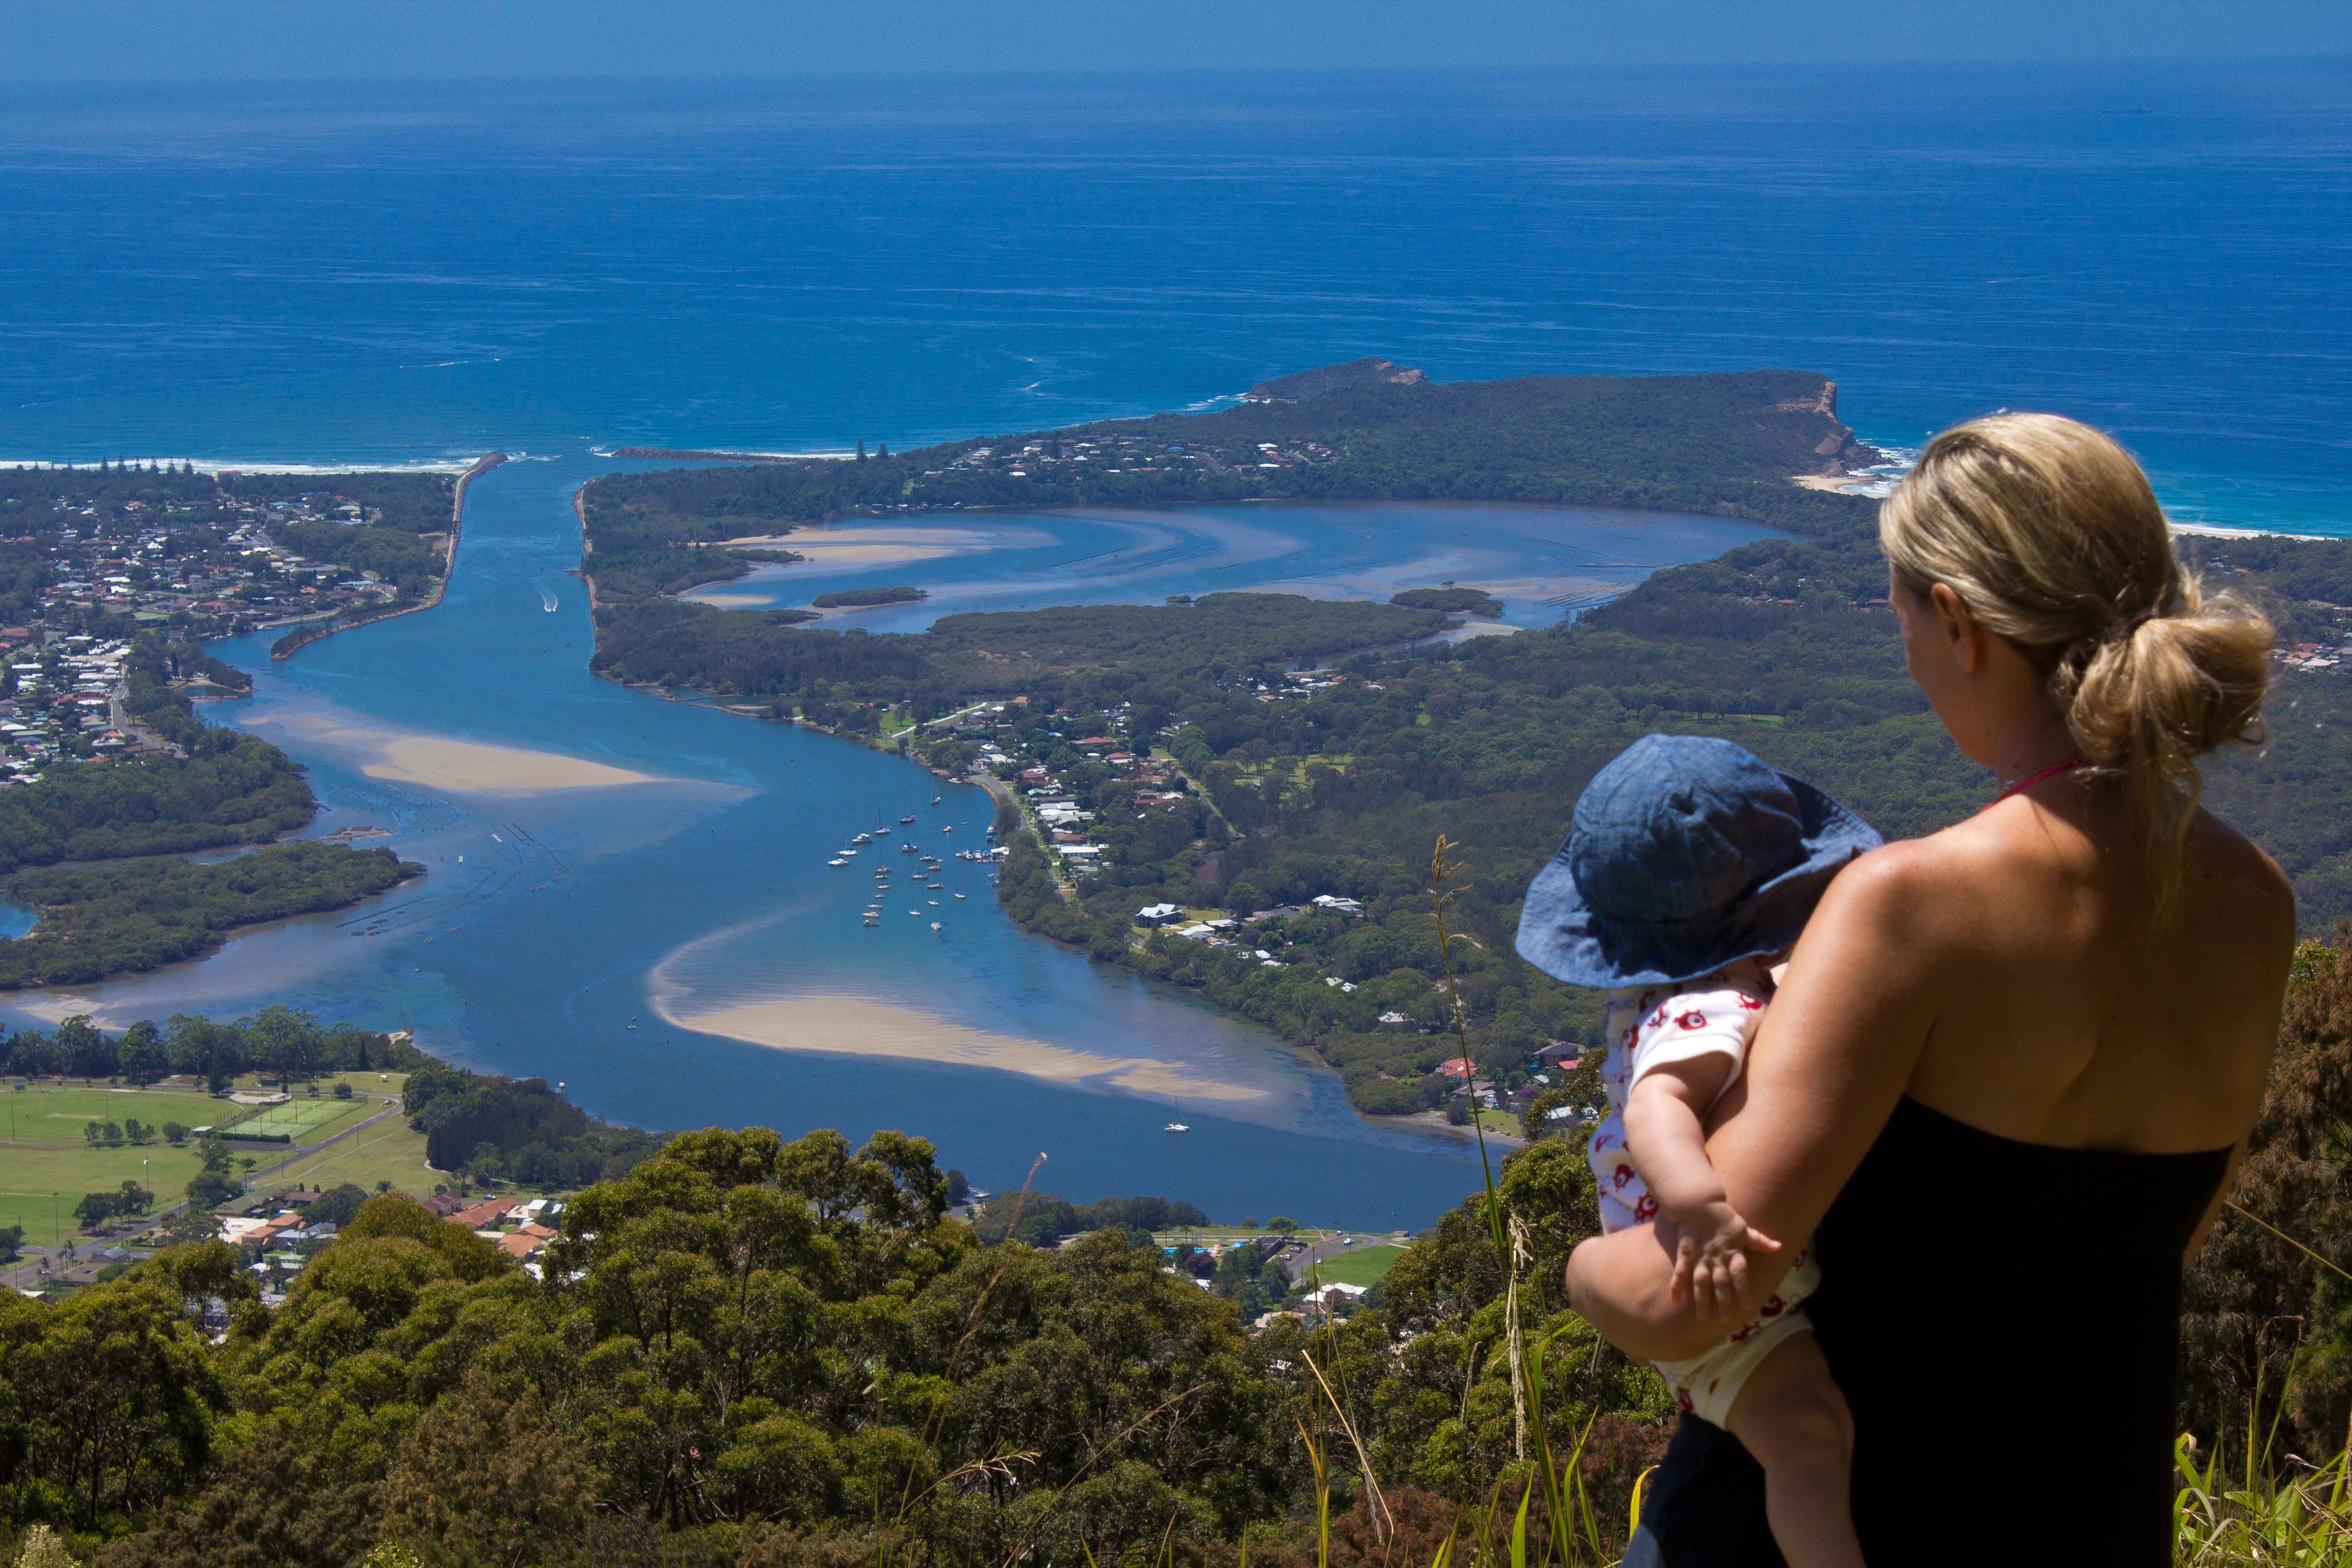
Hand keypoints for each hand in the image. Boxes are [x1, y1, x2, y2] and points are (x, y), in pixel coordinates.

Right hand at [1664, 1199, 1780, 1321]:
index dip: (1743, 1291)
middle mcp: (1717, 1258)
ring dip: (1702, 1300)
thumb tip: (1779, 1247)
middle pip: (1721, 1283)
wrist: (1700, 1203)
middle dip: (1724, 1302)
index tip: (1746, 1306)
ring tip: (1703, 1317)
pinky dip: (1677, 1287)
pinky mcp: (1685, 1255)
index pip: (1740, 1275)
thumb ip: (1760, 1241)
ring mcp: (1700, 1257)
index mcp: (1733, 1252)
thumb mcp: (1745, 1229)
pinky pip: (1680, 1273)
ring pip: (1701, 1282)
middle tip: (1726, 1319)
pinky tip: (1675, 1301)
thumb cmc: (1724, 1217)